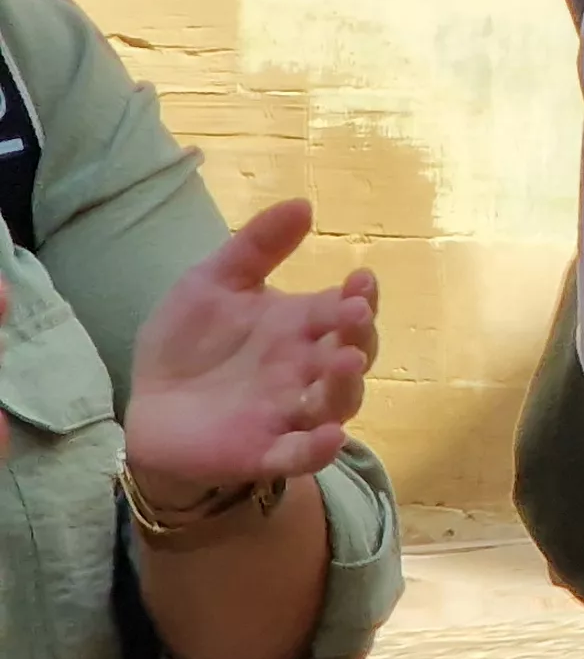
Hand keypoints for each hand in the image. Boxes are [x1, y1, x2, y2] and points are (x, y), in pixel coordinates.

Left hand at [120, 201, 377, 501]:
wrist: (149, 406)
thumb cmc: (190, 345)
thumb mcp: (213, 283)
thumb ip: (256, 246)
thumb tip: (304, 203)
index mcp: (300, 328)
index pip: (345, 310)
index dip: (360, 297)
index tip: (360, 279)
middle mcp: (306, 370)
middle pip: (353, 355)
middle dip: (360, 337)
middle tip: (354, 316)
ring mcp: (290, 412)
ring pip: (337, 403)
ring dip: (346, 386)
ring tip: (344, 364)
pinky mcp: (265, 451)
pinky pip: (301, 454)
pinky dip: (318, 449)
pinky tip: (330, 437)